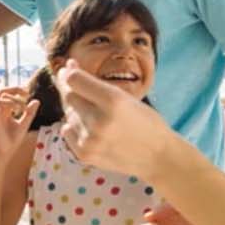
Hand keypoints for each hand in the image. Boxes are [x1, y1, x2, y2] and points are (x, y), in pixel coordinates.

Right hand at [0, 86, 39, 158]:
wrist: (4, 153)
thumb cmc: (12, 141)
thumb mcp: (24, 124)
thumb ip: (29, 113)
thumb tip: (37, 101)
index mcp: (5, 110)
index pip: (8, 94)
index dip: (18, 90)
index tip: (28, 94)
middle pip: (3, 90)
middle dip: (15, 88)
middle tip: (26, 93)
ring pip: (1, 94)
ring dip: (14, 97)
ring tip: (23, 107)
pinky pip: (0, 102)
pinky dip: (10, 103)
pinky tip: (18, 110)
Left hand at [54, 58, 180, 174]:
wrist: (157, 156)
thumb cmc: (144, 121)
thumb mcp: (125, 97)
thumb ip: (95, 84)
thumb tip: (67, 68)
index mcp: (113, 101)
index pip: (73, 80)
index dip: (68, 72)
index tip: (68, 69)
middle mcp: (99, 121)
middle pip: (69, 96)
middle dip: (73, 90)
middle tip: (83, 91)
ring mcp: (90, 140)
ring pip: (68, 114)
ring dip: (77, 111)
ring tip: (98, 116)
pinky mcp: (85, 154)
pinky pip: (67, 131)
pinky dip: (75, 127)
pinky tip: (92, 129)